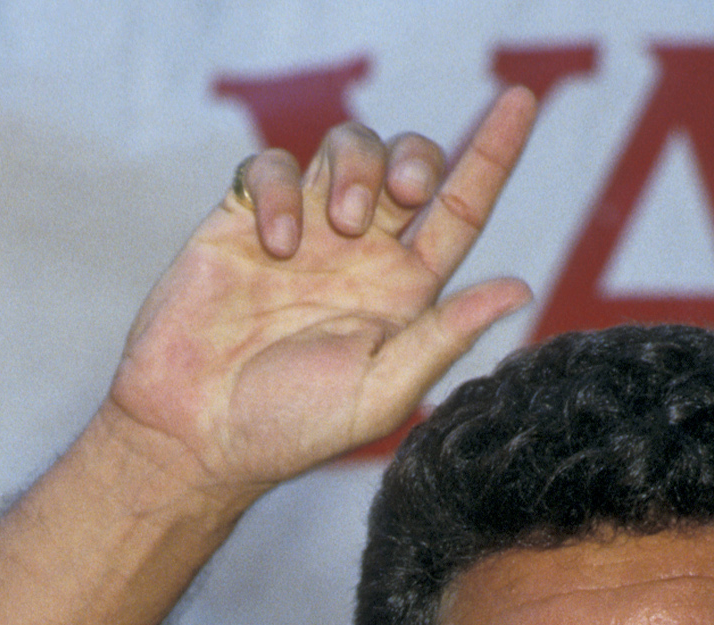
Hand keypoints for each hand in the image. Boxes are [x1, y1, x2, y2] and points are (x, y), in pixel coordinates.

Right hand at [107, 90, 535, 498]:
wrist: (193, 434)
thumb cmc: (287, 430)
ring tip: (336, 222)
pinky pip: (270, 167)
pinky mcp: (243, 222)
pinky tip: (275, 244)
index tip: (521, 102)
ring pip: (346, 147)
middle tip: (402, 194)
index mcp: (401, 293)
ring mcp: (301, 232)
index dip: (492, 156)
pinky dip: (279, 188)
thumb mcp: (380, 393)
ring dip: (354, 167)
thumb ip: (444, 337)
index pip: (460, 211)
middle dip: (413, 158)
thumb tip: (519, 289)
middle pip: (407, 162)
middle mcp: (357, 255)